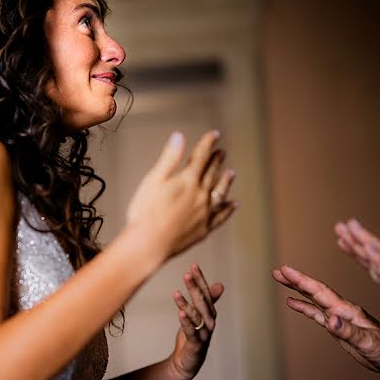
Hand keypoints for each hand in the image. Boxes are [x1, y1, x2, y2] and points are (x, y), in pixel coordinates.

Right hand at [126, 130, 235, 261]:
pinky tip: (233, 205)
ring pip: (220, 193)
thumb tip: (179, 136)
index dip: (208, 143)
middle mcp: (201, 195)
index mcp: (188, 180)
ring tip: (231, 173)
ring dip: (226, 182)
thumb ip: (169, 158)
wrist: (149, 244)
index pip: (201, 156)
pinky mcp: (204, 229)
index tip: (214, 134)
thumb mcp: (153, 180)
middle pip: (212, 173)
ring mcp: (204, 213)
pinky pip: (221, 216)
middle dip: (217, 160)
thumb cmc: (146, 212)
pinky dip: (228, 209)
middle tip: (222, 152)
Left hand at [168, 264, 223, 379]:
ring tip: (176, 293)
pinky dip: (186, 323)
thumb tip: (220, 284)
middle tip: (187, 274)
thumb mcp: (199, 317)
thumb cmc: (193, 337)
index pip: (206, 293)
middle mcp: (209, 322)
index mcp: (210, 313)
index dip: (200, 280)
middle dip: (194, 288)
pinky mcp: (196, 345)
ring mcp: (203, 334)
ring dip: (186, 304)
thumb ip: (208, 301)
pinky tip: (180, 313)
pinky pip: (191, 332)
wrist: (187, 362)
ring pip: (196, 316)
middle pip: (202, 302)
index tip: (193, 265)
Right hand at [271, 264, 379, 377]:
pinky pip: (318, 314)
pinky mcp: (340, 328)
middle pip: (315, 291)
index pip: (322, 292)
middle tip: (277, 270)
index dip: (302, 281)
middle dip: (296, 280)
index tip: (287, 269)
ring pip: (315, 299)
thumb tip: (330, 320)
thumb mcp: (370, 344)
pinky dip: (305, 307)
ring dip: (298, 289)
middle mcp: (343, 311)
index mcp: (349, 311)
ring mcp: (341, 318)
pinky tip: (292, 302)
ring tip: (280, 279)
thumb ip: (349, 332)